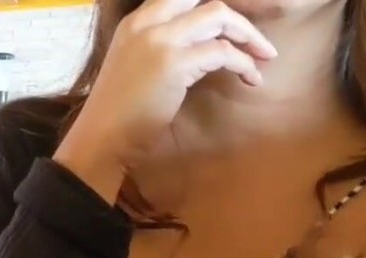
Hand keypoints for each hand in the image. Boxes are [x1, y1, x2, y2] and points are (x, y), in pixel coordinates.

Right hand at [55, 0, 276, 199]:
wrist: (102, 137)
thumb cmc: (120, 110)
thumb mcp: (136, 63)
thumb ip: (162, 45)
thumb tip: (204, 44)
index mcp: (136, 20)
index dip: (215, 9)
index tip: (234, 27)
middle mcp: (147, 22)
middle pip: (206, 0)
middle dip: (239, 18)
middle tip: (257, 40)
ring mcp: (160, 40)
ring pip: (219, 17)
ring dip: (249, 36)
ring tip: (264, 56)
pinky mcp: (174, 63)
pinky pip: (223, 52)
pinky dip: (243, 63)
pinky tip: (250, 78)